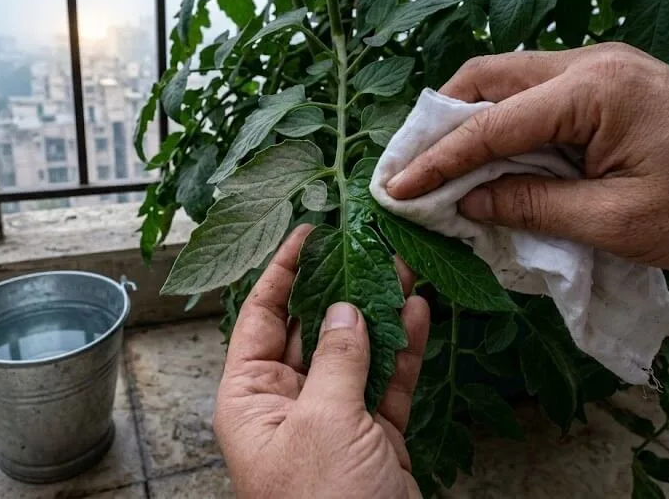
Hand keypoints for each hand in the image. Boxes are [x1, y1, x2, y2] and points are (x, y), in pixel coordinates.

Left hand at [213, 225, 430, 498]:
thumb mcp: (324, 424)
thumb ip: (338, 361)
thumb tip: (346, 310)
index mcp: (250, 399)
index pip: (259, 318)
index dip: (281, 273)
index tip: (307, 232)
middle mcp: (287, 404)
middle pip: (312, 329)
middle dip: (339, 286)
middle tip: (366, 242)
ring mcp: (332, 419)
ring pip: (355, 352)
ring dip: (378, 311)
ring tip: (402, 265)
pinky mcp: (373, 436)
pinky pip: (387, 382)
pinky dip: (403, 350)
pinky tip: (417, 312)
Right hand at [385, 42, 668, 270]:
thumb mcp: (617, 222)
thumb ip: (534, 205)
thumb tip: (469, 201)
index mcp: (592, 90)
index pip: (490, 124)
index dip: (437, 160)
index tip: (395, 189)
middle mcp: (593, 64)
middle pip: (489, 79)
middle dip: (441, 123)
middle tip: (409, 169)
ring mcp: (606, 69)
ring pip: (512, 82)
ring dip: (473, 122)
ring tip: (441, 168)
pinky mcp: (616, 86)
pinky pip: (542, 96)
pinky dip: (509, 126)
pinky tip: (496, 161)